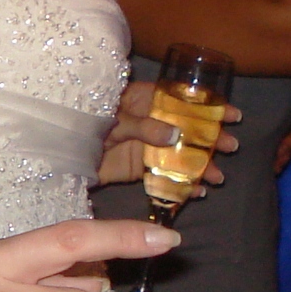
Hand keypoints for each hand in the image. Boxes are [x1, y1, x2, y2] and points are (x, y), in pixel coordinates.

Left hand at [96, 77, 235, 188]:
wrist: (57, 149)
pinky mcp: (136, 168)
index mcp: (144, 99)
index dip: (209, 106)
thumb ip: (144, 126)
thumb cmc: (83, 120)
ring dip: (200, 166)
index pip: (183, 99)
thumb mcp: (115, 119)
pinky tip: (197, 192)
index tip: (233, 115)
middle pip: (188, 129)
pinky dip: (180, 184)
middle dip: (211, 139)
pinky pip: (163, 175)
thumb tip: (176, 134)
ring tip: (218, 178)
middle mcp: (150, 121)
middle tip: (231, 148)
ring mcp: (145, 145)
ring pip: (179, 154)